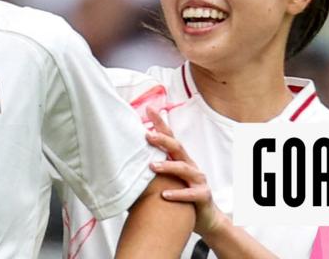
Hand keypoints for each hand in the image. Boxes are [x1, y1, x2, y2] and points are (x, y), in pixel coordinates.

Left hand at [145, 108, 224, 237]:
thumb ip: (150, 170)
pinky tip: (164, 195)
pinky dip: (177, 194)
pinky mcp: (203, 195)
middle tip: (147, 135)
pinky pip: (191, 193)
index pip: (169, 137)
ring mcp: (198, 180)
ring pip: (184, 168)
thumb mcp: (165, 179)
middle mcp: (189, 165)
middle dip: (163, 139)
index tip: (149, 109)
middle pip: (177, 147)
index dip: (160, 123)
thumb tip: (122, 163)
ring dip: (167, 166)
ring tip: (151, 166)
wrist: (206, 218)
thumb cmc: (180, 196)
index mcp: (179, 159)